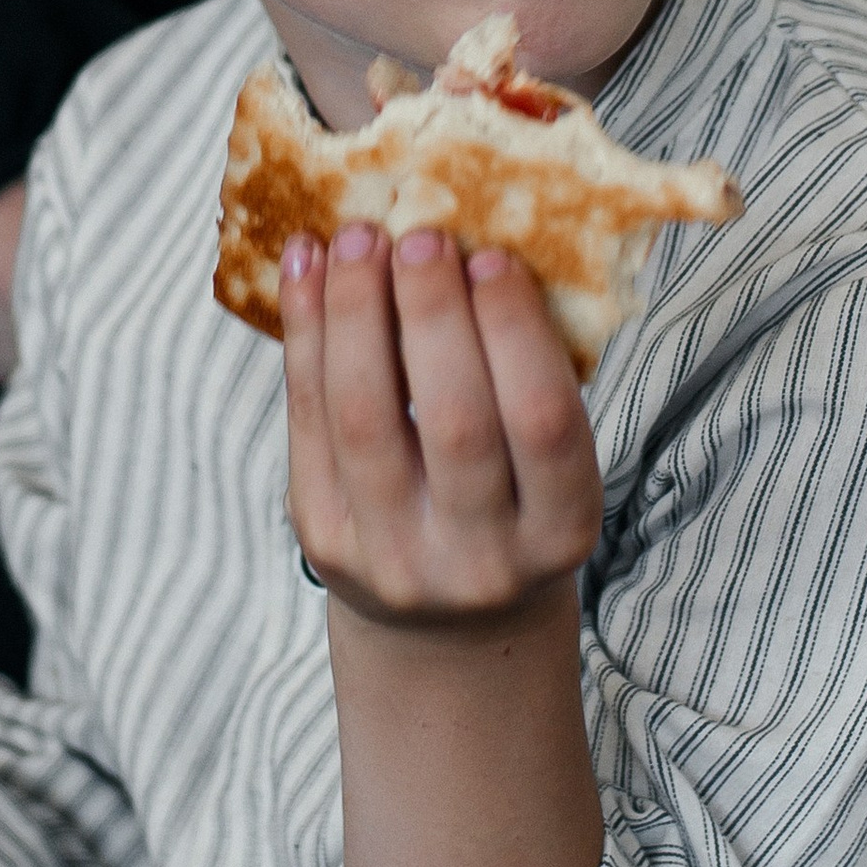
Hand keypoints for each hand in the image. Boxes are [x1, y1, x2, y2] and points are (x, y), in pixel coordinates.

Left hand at [282, 230, 606, 866]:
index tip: (492, 255)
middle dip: (432, 315)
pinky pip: (305, 422)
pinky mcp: (321, 538)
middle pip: (452, 421)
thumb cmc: (514, 510)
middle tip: (420, 234)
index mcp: (560, 531)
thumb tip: (479, 235)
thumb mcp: (551, 470)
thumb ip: (529, 377)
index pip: (541, 426)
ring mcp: (391, 555)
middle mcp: (478, 558)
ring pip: (363, 418)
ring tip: (357, 238)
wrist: (449, 633)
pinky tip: (308, 269)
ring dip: (355, 313)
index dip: (514, 334)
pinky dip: (305, 334)